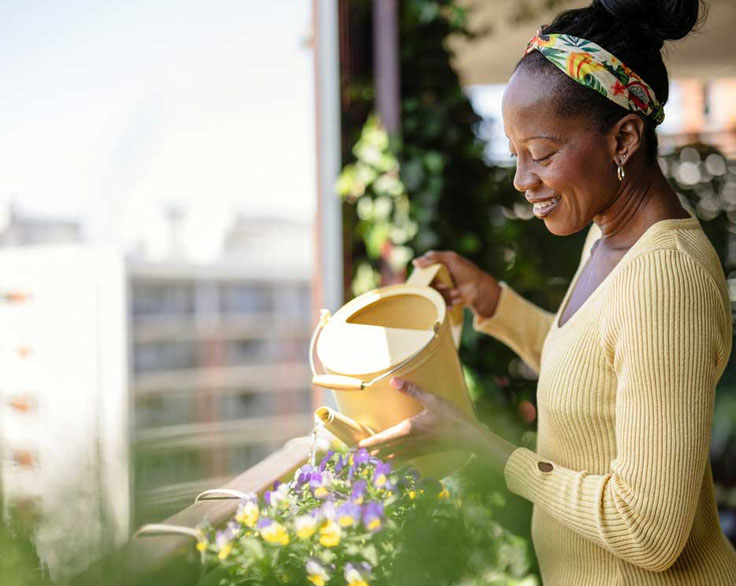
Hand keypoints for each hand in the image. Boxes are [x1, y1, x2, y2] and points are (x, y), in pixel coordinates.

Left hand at [357, 377, 478, 461]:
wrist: (468, 437)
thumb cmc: (451, 417)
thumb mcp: (432, 400)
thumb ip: (412, 390)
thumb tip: (394, 380)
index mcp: (409, 430)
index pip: (385, 438)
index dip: (371, 442)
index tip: (359, 446)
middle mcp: (411, 443)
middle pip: (386, 451)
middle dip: (372, 453)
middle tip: (358, 456)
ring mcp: (419, 450)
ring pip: (395, 457)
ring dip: (382, 458)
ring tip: (371, 460)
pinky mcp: (425, 452)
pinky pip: (406, 459)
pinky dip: (396, 460)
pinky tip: (393, 461)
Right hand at [412, 250, 500, 318]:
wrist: (480, 288)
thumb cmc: (466, 271)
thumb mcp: (451, 259)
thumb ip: (434, 257)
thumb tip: (414, 262)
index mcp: (435, 268)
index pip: (421, 273)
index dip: (425, 278)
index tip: (432, 280)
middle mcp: (435, 280)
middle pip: (426, 287)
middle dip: (437, 287)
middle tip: (446, 285)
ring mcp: (440, 291)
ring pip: (433, 297)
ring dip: (445, 294)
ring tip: (456, 291)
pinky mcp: (445, 301)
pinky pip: (439, 305)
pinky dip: (449, 303)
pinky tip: (458, 299)